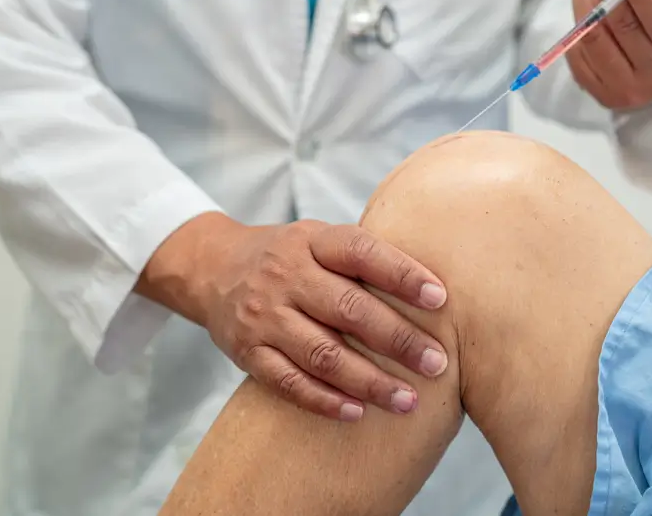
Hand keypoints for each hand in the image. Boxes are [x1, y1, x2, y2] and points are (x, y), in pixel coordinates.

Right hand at [136, 213, 448, 421]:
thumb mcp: (318, 239)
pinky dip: (324, 400)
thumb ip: (362, 258)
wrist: (211, 268)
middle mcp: (285, 275)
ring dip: (369, 381)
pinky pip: (288, 382)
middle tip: (437, 364)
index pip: (361, 253)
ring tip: (408, 400)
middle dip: (398, 339)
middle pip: (348, 309)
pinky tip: (358, 412)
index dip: (402, 274)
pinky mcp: (247, 351)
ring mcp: (263, 315)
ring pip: (322, 354)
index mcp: (311, 241)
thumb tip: (434, 290)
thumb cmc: (288, 256)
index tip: (440, 299)